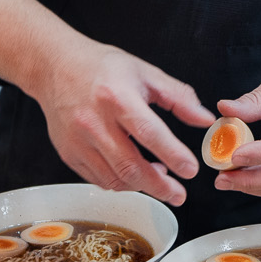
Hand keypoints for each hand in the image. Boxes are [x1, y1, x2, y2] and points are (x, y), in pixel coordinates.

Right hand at [35, 43, 214, 206]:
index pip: (148, 132)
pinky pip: (98, 179)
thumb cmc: (102, 68)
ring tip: (160, 180)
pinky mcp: (68, 153)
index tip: (190, 169)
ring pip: (114, 178)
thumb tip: (205, 119)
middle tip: (179, 194)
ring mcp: (78, 141)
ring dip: (141, 186)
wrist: (56, 67)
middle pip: (129, 166)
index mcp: (116, 97)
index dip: (172, 154)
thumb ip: (178, 96)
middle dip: (159, 186)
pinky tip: (134, 175)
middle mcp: (94, 122)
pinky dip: (121, 183)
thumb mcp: (145, 72)